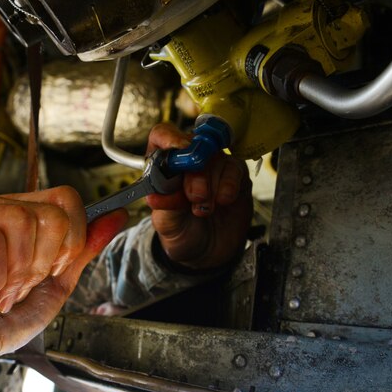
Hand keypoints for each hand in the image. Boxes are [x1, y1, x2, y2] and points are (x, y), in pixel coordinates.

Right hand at [0, 187, 126, 391]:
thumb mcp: (51, 285)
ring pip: (19, 223)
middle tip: (9, 291)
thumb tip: (115, 216)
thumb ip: (80, 250)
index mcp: (2, 207)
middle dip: (39, 267)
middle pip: (48, 215)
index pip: (64, 199)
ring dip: (13, 276)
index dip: (68, 244)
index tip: (43, 275)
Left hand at [145, 123, 251, 270]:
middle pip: (194, 145)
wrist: (208, 255)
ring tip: (204, 209)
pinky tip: (223, 201)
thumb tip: (156, 194)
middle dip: (195, 172)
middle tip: (194, 197)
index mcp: (165, 166)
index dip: (169, 138)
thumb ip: (165, 206)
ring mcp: (214, 167)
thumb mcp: (167, 225)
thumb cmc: (183, 233)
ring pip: (216, 157)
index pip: (162, 136)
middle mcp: (190, 162)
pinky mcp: (236, 176)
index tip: (179, 149)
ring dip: (211, 184)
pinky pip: (235, 169)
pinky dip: (229, 185)